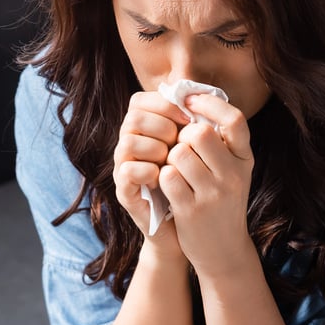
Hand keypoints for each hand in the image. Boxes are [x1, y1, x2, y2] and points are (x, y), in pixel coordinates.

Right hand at [113, 91, 188, 253]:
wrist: (190, 228)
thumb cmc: (195, 184)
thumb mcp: (199, 151)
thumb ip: (194, 124)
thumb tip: (200, 96)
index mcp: (145, 130)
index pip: (140, 100)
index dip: (164, 104)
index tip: (187, 117)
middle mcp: (129, 145)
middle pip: (133, 117)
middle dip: (161, 126)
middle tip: (180, 142)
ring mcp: (123, 168)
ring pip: (128, 141)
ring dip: (155, 148)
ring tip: (171, 161)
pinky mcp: (124, 191)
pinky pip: (127, 170)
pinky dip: (148, 170)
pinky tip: (163, 176)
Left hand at [159, 92, 254, 277]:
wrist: (223, 250)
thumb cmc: (222, 202)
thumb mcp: (232, 171)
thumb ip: (220, 141)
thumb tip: (191, 97)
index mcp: (245, 160)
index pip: (234, 119)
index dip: (208, 104)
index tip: (189, 101)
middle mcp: (234, 175)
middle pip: (199, 133)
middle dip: (182, 136)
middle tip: (179, 147)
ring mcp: (213, 194)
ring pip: (179, 153)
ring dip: (170, 158)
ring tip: (175, 169)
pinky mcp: (191, 210)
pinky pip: (167, 176)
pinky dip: (163, 177)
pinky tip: (168, 186)